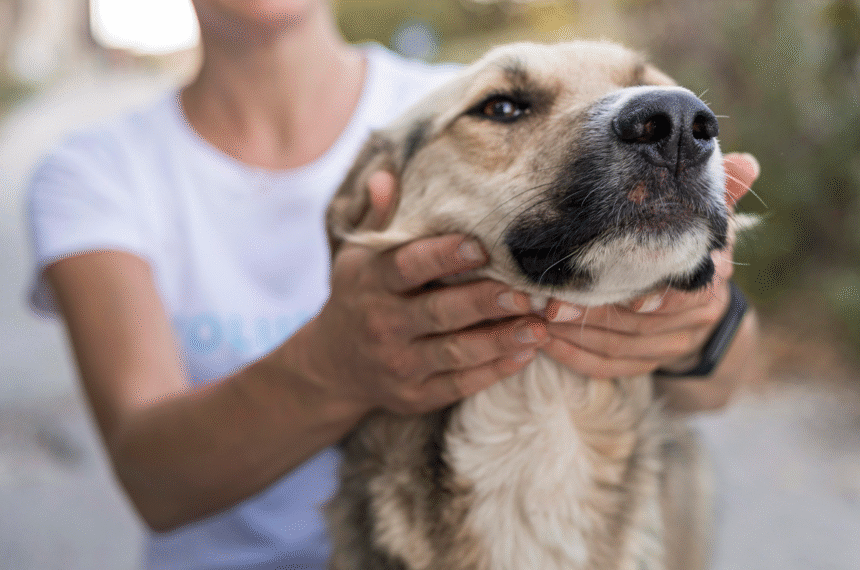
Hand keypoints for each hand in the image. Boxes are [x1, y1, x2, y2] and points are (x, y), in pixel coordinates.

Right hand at [304, 172, 548, 414]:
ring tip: (539, 325)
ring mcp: (399, 364)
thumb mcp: (358, 257)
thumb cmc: (359, 297)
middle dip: (485, 302)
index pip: (407, 266)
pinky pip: (459, 384)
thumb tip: (386, 175)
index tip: (482, 246)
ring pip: (455, 353)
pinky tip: (525, 352)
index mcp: (370, 283)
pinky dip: (494, 371)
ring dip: (500, 340)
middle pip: (438, 313)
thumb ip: (379, 218)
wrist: (333, 366)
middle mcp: (382, 325)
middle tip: (526, 292)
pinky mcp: (415, 395)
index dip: (444, 256)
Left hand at [541, 152, 759, 379]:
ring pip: (618, 348)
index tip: (616, 296)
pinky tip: (545, 344)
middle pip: (638, 324)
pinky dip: (575, 358)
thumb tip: (748, 163)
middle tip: (549, 304)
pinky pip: (608, 368)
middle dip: (591, 314)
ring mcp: (670, 346)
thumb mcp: (707, 218)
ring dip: (575, 335)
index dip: (649, 296)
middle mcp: (694, 318)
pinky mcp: (646, 364)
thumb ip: (720, 192)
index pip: (680, 294)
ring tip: (537, 318)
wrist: (704, 304)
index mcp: (709, 279)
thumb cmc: (694, 246)